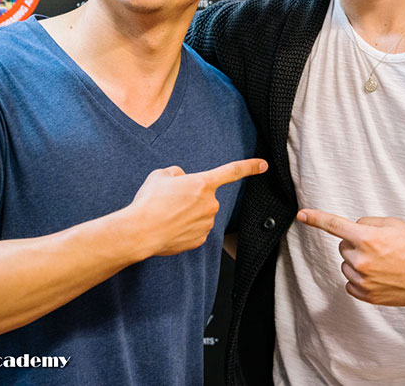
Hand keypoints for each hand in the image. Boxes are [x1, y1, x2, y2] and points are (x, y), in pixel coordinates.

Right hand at [129, 159, 266, 256]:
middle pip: (205, 196)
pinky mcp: (200, 239)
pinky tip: (170, 228)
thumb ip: (177, 174)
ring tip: (166, 215)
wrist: (141, 231)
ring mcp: (207, 223)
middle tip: (170, 201)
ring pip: (200, 214)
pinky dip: (185, 228)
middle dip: (192, 197)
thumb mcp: (160, 175)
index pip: (232, 171)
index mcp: (203, 183)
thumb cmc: (149, 202)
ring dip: (188, 213)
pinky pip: (196, 229)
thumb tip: (182, 180)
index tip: (263, 165)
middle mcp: (210, 203)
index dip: (249, 166)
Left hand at [297, 209, 404, 305]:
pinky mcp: (367, 295)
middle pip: (343, 247)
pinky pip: (350, 284)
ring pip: (346, 266)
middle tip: (378, 248)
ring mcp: (363, 280)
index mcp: (366, 238)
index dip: (316, 218)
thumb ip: (367, 224)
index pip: (334, 225)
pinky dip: (359, 280)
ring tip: (382, 263)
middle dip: (355, 245)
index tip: (302, 215)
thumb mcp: (391, 224)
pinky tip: (377, 276)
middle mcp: (361, 260)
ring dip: (358, 263)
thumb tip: (353, 229)